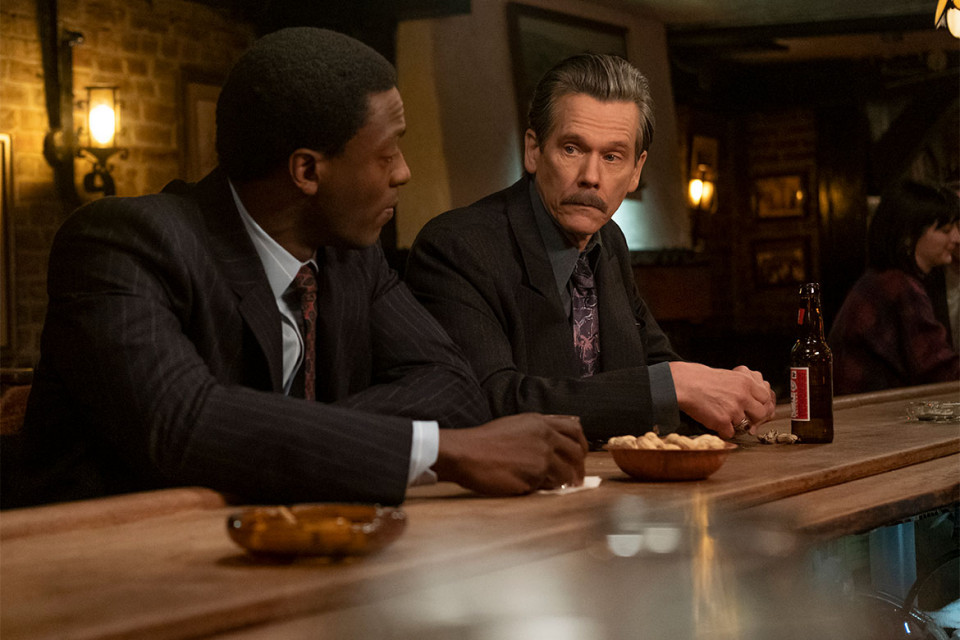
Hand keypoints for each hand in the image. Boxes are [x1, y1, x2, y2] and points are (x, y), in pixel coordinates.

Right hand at [433, 413, 587, 495]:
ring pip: (565, 473)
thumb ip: (538, 429)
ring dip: (563, 481)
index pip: (574, 430)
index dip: (581, 443)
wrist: (467, 453)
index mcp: (540, 423)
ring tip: (555, 486)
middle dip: (580, 468)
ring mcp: (542, 458)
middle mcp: (545, 438)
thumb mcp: (515, 425)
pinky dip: (544, 489)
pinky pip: (547, 487)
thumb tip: (556, 438)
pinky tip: (531, 487)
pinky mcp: (534, 477)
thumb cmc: (485, 441)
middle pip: (577, 453)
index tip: (581, 454)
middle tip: (577, 478)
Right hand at [668, 362, 776, 437]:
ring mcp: (733, 409)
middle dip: (752, 417)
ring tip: (721, 416)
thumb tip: (751, 399)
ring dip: (734, 423)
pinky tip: (713, 421)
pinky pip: (729, 433)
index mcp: (745, 382)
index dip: (759, 403)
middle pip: (761, 413)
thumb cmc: (699, 378)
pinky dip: (722, 431)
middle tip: (741, 416)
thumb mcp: (727, 376)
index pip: (765, 397)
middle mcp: (742, 396)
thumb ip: (741, 386)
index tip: (752, 407)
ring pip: (744, 425)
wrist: (682, 384)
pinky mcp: (722, 421)